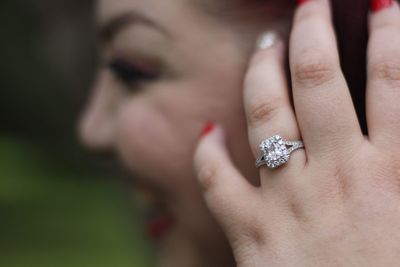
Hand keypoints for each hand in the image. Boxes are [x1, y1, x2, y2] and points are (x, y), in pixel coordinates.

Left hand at [194, 0, 399, 265]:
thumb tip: (398, 127)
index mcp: (395, 172)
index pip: (394, 79)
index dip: (390, 32)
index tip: (381, 2)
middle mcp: (338, 175)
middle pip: (321, 79)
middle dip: (313, 31)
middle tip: (307, 4)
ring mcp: (288, 202)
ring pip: (267, 112)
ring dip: (263, 69)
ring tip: (264, 42)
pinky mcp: (251, 233)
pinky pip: (217, 180)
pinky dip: (207, 152)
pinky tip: (208, 128)